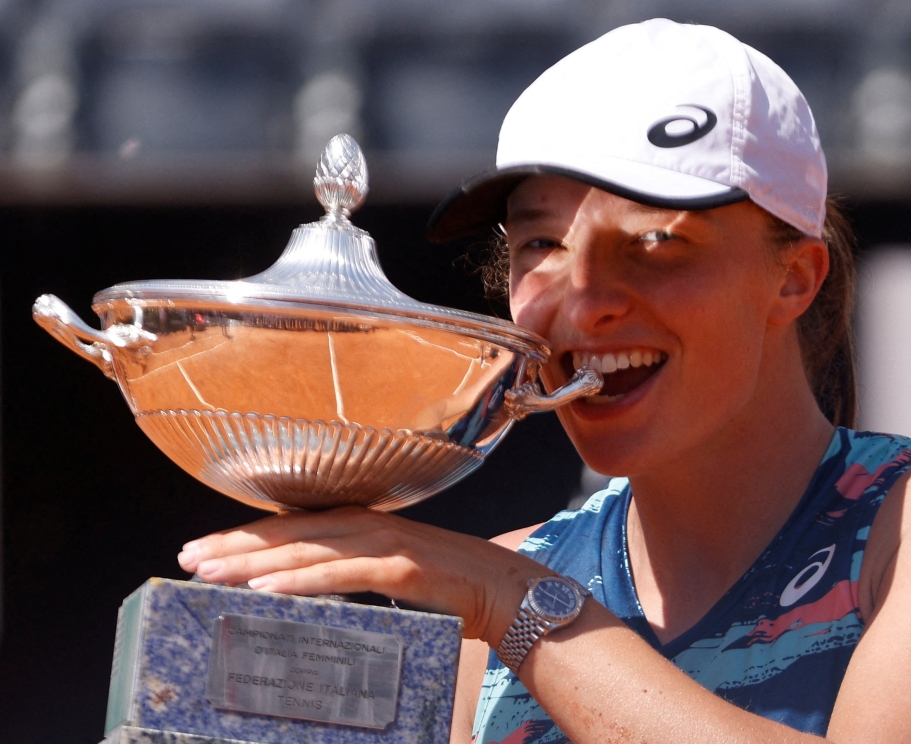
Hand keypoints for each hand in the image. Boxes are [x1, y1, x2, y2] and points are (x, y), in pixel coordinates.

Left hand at [176, 506, 547, 645]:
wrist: (503, 587)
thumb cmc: (446, 582)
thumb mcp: (387, 568)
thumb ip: (349, 568)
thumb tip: (305, 586)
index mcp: (361, 521)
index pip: (289, 525)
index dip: (242, 535)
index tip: (201, 548)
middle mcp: (367, 522)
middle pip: (287, 532)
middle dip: (232, 545)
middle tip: (185, 558)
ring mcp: (384, 542)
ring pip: (305, 549)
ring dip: (253, 562)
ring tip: (208, 574)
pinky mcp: (401, 567)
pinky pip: (340, 574)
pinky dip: (300, 581)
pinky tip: (264, 591)